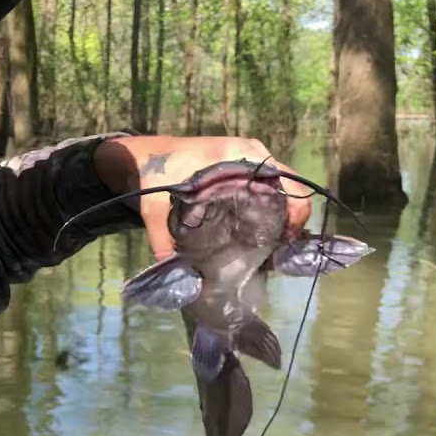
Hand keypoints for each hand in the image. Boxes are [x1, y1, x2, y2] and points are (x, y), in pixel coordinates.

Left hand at [95, 136, 313, 260]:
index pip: (286, 182)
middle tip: (274, 251)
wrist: (142, 157)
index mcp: (237, 157)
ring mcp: (249, 156)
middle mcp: (251, 153)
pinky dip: (271, 206)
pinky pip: (269, 185)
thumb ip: (166, 244)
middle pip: (290, 186)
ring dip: (281, 214)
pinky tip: (258, 231)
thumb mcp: (157, 211)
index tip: (280, 244)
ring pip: (282, 187)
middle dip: (289, 220)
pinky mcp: (243, 163)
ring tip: (268, 245)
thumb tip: (182, 282)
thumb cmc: (152, 177)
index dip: (293, 215)